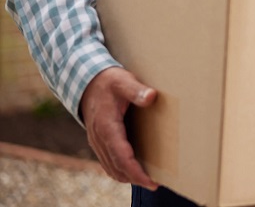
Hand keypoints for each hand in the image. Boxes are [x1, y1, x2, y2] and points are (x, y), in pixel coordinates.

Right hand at [80, 66, 158, 188]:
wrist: (87, 82)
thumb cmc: (109, 82)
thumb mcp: (124, 82)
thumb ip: (137, 90)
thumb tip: (152, 96)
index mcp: (106, 127)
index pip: (121, 156)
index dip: (136, 172)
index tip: (150, 181)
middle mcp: (99, 138)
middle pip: (116, 167)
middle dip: (135, 178)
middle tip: (154, 185)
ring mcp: (97, 141)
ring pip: (110, 167)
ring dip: (127, 177)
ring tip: (147, 180)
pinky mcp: (98, 141)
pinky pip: (107, 161)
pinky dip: (119, 170)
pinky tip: (132, 171)